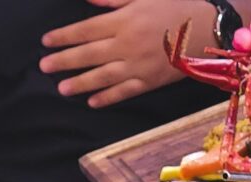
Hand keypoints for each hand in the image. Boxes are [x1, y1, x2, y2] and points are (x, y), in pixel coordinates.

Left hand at [40, 0, 208, 107]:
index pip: (84, 30)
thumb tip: (86, 0)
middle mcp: (126, 46)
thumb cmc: (175, 6)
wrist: (206, 30)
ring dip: (80, 83)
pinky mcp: (150, 81)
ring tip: (62, 88)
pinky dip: (108, 97)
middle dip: (64, 61)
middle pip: (88, 55)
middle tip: (44, 68)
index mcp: (122, 21)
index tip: (46, 42)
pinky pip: (125, 92)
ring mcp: (138, 66)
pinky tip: (93, 101)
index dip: (63, 36)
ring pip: (103, 77)